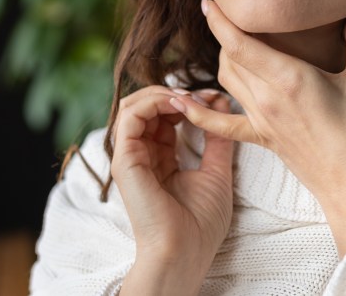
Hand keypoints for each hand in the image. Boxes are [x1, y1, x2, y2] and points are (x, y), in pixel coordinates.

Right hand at [112, 85, 233, 294]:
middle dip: (173, 92)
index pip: (164, 116)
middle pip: (145, 106)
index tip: (213, 97)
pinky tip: (177, 104)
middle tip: (200, 94)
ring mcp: (130, 157)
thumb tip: (220, 104)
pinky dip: (153, 102)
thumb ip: (217, 139)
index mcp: (160, 159)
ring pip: (133, 104)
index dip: (186, 100)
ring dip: (162, 93)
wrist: (185, 253)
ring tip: (187, 97)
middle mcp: (142, 155)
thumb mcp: (216, 172)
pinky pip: (130, 116)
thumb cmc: (200, 224)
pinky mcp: (125, 160)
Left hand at [171, 0, 345, 254]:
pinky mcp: (260, 137)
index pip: (240, 44)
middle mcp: (266, 98)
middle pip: (228, 57)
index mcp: (289, 79)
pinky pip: (220, 123)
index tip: (207, 0)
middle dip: (222, 32)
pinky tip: (181, 102)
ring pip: (225, 80)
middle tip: (227, 11)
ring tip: (228, 38)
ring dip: (221, 58)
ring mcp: (260, 119)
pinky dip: (198, 112)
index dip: (219, 20)